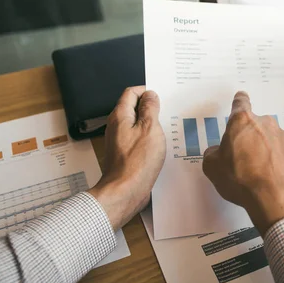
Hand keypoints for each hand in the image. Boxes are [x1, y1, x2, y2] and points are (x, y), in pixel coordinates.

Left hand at [89, 86, 165, 229]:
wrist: (125, 191)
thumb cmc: (137, 162)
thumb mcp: (150, 128)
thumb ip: (150, 109)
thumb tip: (150, 95)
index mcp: (120, 116)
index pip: (131, 92)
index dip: (147, 91)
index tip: (161, 96)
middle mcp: (117, 126)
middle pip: (134, 108)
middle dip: (151, 108)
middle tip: (167, 112)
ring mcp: (120, 141)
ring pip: (137, 124)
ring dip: (151, 124)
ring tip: (166, 129)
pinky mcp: (126, 154)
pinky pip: (138, 139)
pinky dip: (149, 138)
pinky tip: (160, 145)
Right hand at [202, 91, 283, 235]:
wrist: (275, 197)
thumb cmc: (240, 178)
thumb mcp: (212, 167)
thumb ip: (213, 153)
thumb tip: (218, 151)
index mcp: (242, 121)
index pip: (240, 102)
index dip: (239, 102)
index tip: (240, 101)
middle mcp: (265, 123)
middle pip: (254, 124)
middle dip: (248, 135)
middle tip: (241, 156)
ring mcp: (282, 136)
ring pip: (268, 137)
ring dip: (262, 147)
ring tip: (256, 170)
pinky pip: (279, 151)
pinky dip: (274, 159)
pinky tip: (268, 176)